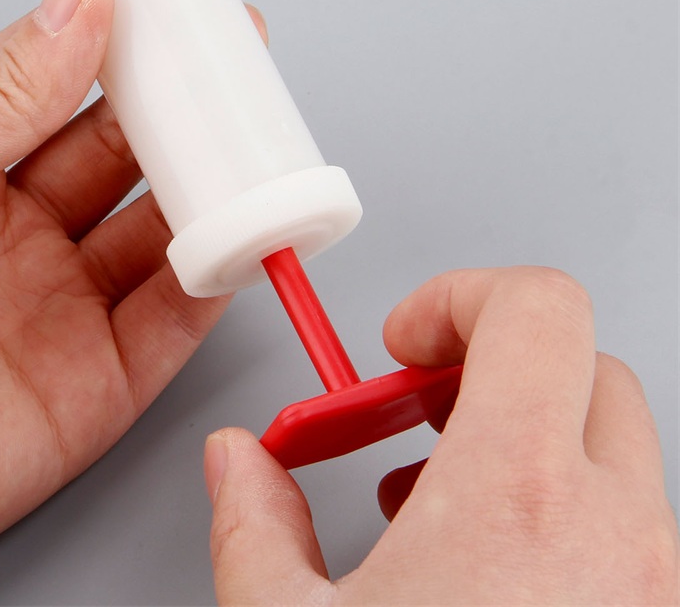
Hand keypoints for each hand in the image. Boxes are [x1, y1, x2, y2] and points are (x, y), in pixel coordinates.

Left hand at [0, 0, 258, 604]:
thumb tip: (80, 1)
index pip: (61, 84)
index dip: (121, 38)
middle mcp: (18, 234)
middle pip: (123, 153)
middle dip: (182, 105)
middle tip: (234, 57)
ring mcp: (60, 307)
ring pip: (161, 229)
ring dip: (212, 183)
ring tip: (256, 136)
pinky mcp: (94, 384)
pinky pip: (174, 320)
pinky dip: (217, 275)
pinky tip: (242, 233)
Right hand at [207, 267, 678, 604]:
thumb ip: (253, 522)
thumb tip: (237, 461)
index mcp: (517, 495)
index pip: (538, 307)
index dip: (459, 297)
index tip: (403, 343)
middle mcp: (619, 534)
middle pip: (580, 367)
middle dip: (486, 369)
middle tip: (411, 416)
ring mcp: (660, 591)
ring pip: (611, 452)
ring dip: (523, 445)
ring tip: (434, 498)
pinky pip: (633, 532)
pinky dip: (561, 516)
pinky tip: (486, 577)